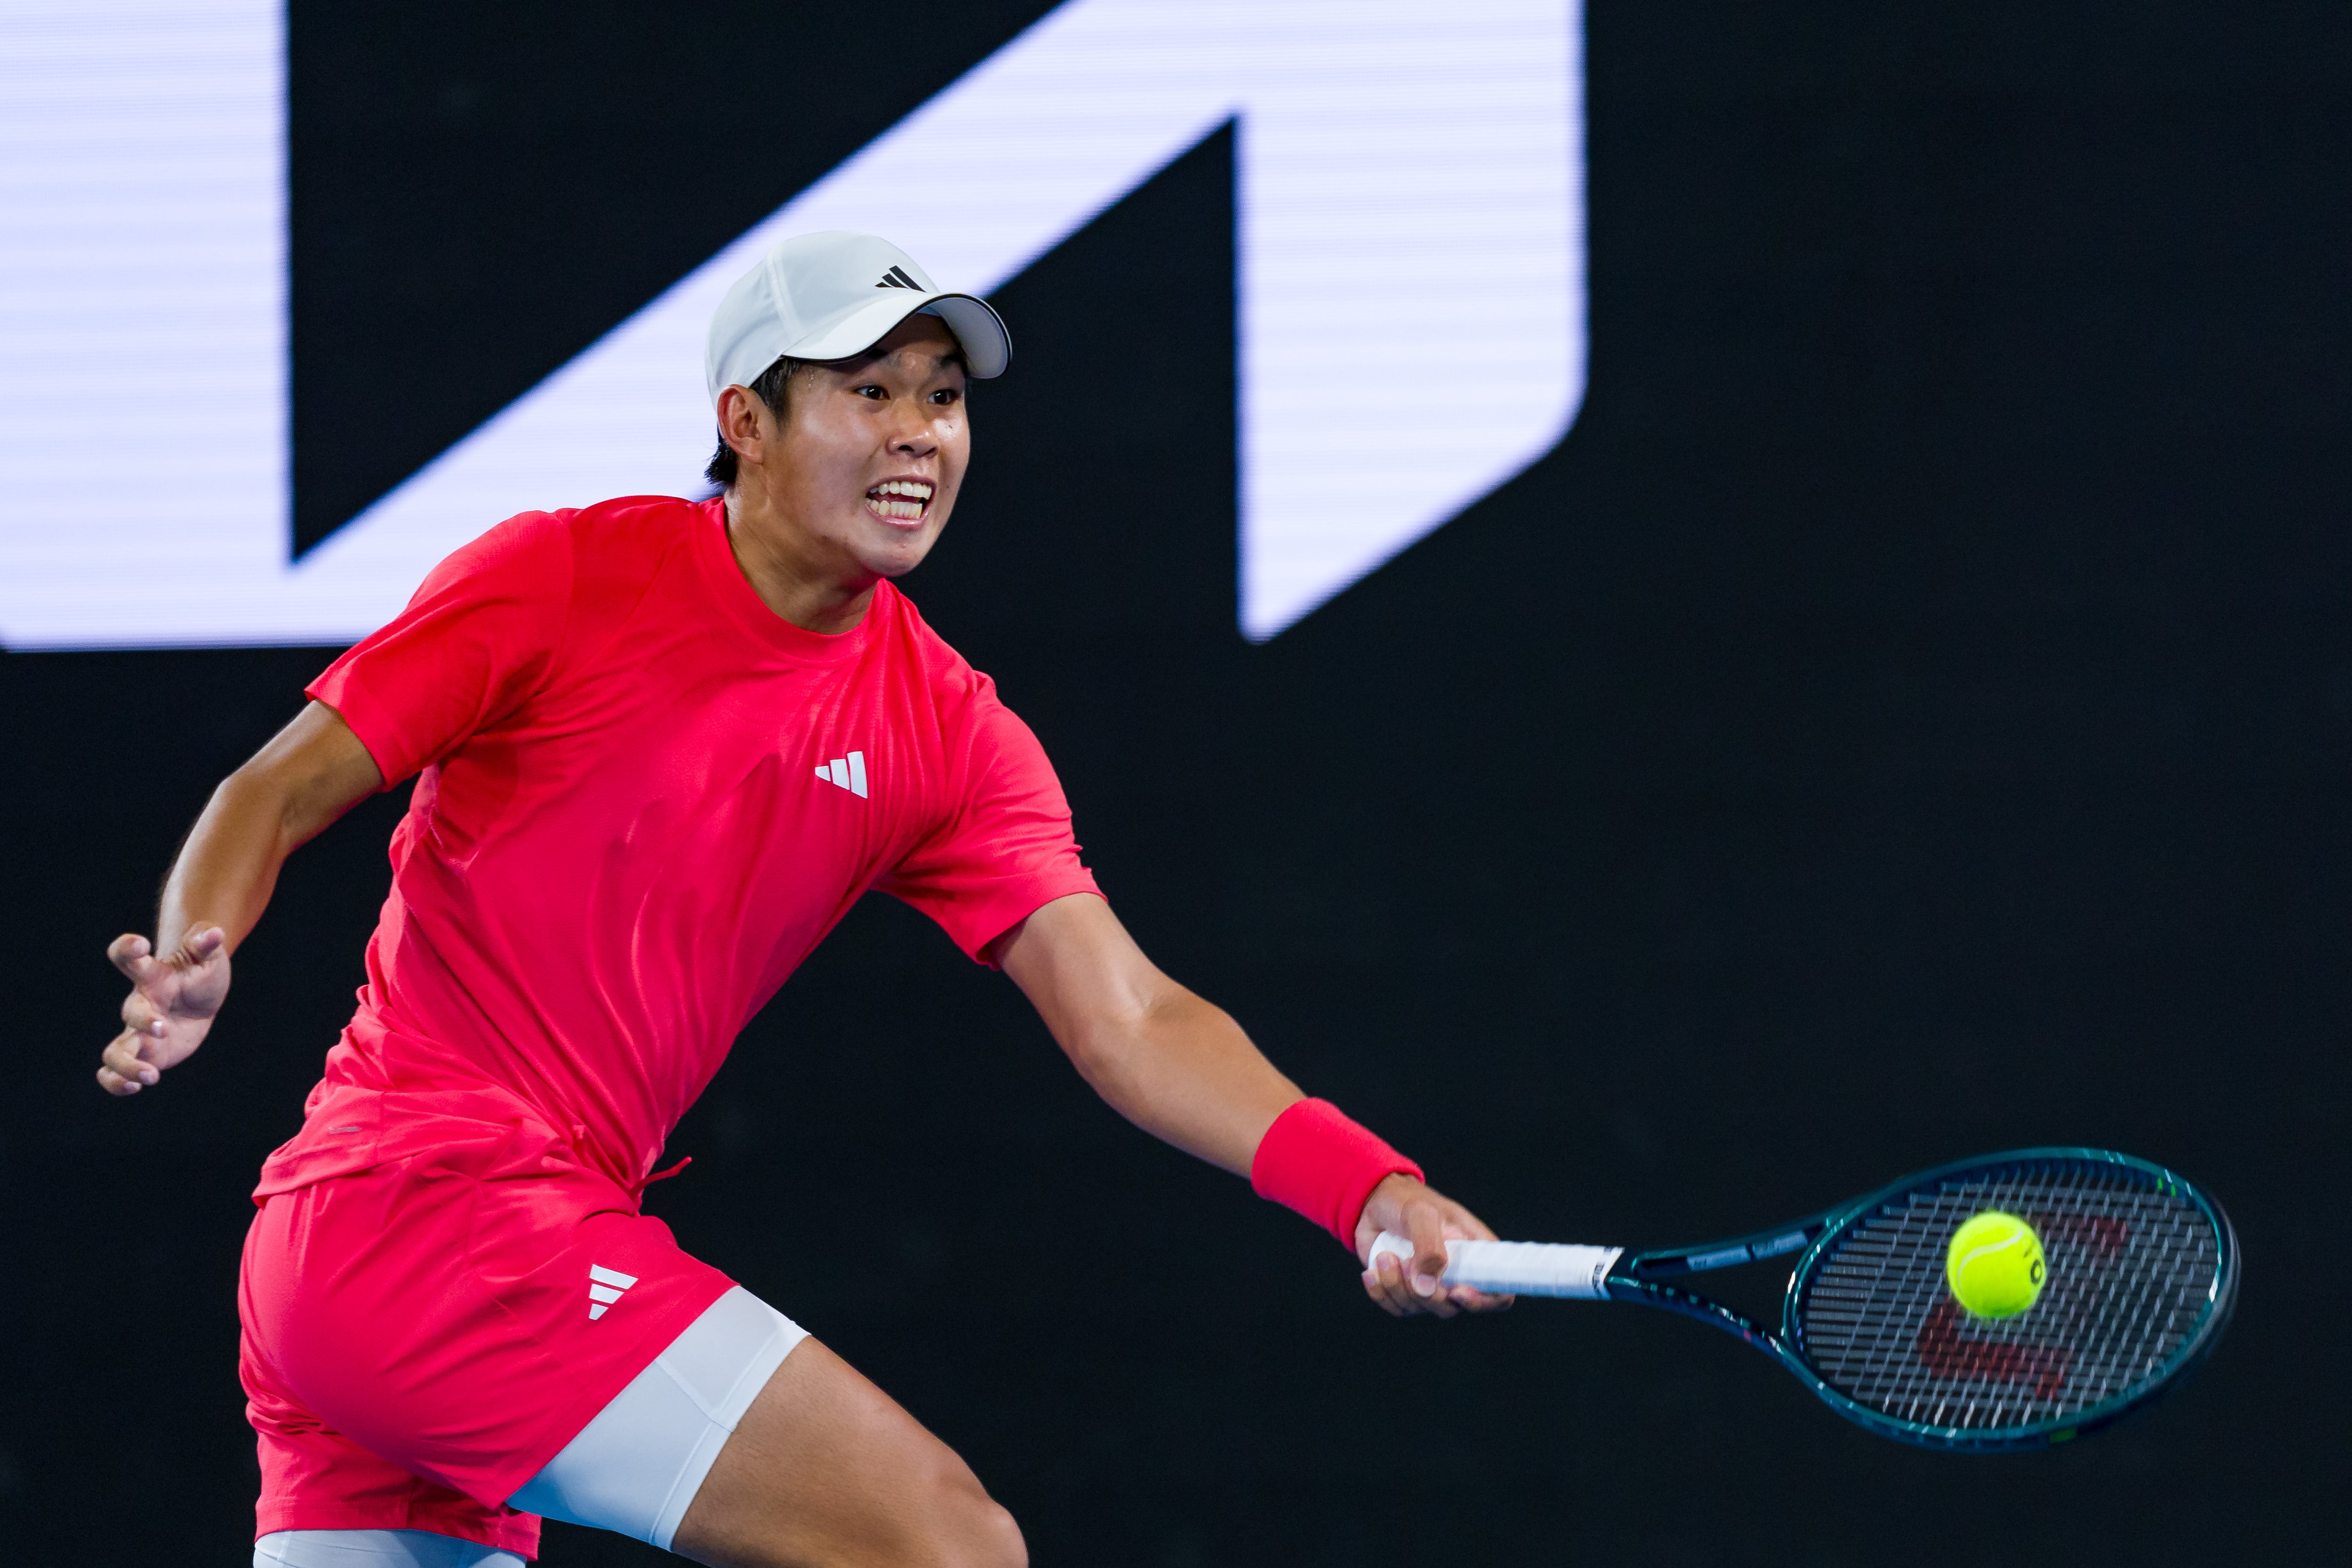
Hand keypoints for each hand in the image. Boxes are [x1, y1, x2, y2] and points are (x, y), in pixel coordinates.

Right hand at [96, 926, 230, 1094]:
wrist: (200, 999)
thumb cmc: (201, 974)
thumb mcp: (208, 957)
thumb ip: (205, 942)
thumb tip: (216, 932)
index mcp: (152, 976)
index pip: (128, 958)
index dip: (127, 948)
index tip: (140, 944)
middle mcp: (140, 1004)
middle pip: (130, 1011)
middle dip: (143, 1021)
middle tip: (163, 1028)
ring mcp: (137, 1032)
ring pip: (114, 1051)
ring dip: (126, 1065)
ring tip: (150, 1076)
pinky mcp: (142, 1054)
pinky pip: (114, 1071)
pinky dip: (116, 1081)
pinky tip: (135, 1086)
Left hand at [1354, 1173, 1514, 1317]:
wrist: (1374, 1203)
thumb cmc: (1407, 1202)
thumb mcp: (1421, 1214)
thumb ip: (1428, 1248)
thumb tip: (1427, 1288)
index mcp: (1476, 1254)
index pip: (1498, 1293)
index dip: (1483, 1301)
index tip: (1456, 1291)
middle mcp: (1457, 1274)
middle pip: (1452, 1308)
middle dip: (1424, 1292)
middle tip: (1404, 1262)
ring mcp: (1431, 1285)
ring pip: (1420, 1309)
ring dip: (1396, 1286)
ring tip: (1384, 1257)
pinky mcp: (1406, 1291)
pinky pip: (1397, 1308)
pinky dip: (1381, 1293)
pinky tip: (1372, 1272)